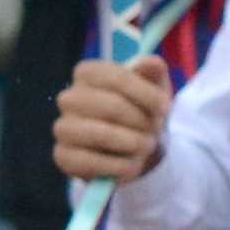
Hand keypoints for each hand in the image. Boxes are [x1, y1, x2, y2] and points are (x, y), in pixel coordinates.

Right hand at [52, 55, 169, 183]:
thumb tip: (152, 63)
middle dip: (141, 122)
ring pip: (100, 134)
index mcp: (87, 73)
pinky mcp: (63, 156)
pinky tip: (131, 164)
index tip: (166, 109)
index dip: (145, 94)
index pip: (116, 78)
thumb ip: (153, 72)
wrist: (132, 146)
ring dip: (132, 144)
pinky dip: (118, 166)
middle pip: (111, 107)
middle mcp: (68, 98)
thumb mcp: (154, 87)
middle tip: (154, 132)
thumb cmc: (141, 109)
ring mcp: (62, 128)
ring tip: (145, 147)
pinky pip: (91, 162)